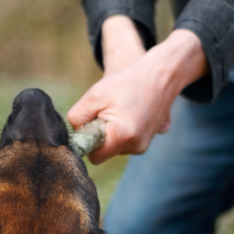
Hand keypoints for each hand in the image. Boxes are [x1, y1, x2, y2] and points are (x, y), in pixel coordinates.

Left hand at [68, 18, 208, 163]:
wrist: (160, 76)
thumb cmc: (126, 83)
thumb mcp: (94, 95)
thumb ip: (77, 118)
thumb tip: (73, 134)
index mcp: (122, 136)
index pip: (95, 157)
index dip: (88, 142)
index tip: (90, 125)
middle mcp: (136, 146)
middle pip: (106, 152)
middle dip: (101, 136)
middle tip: (107, 112)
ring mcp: (144, 144)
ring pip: (116, 147)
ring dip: (113, 133)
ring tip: (120, 110)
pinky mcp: (149, 140)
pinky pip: (127, 142)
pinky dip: (124, 131)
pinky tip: (129, 113)